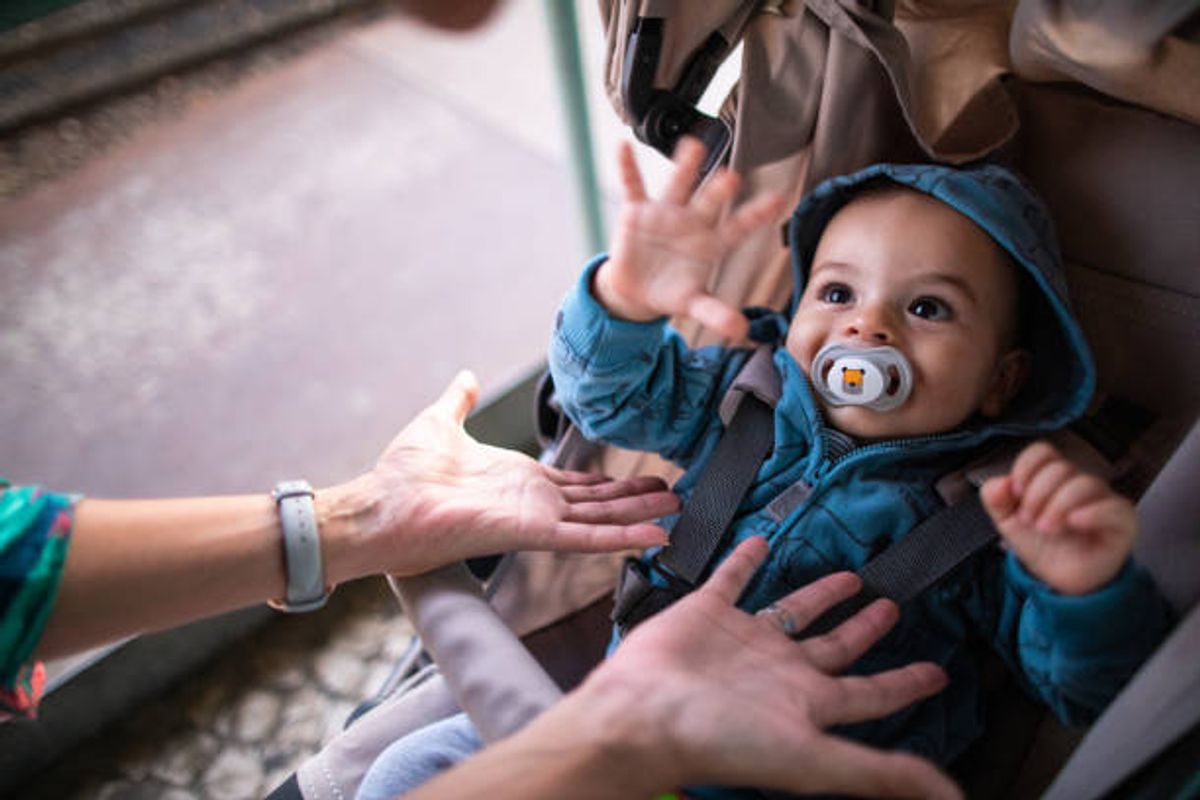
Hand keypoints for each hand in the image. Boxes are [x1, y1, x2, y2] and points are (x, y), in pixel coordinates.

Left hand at [325, 370, 676, 579]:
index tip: (640, 478)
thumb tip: (465, 376)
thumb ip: (459, 401)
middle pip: (598, 502)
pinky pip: (584, 536)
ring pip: (600, 518)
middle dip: (637, 499)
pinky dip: (620, 537)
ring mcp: (535, 519)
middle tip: (675, 494)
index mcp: (517, 481)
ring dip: (639, 515)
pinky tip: (653, 535)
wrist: (382, 506)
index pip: (575, 484)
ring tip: (676, 510)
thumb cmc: (402, 474)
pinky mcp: (531, 533)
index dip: (609, 484)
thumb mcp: (440, 423)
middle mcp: (532, 503)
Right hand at [570, 537, 960, 798]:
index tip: (938, 674)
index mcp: (806, 704)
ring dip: (820, 593)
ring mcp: (743, 639)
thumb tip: (947, 796)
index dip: (905, 684)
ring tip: (848, 577)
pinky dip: (745, 560)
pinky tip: (759, 541)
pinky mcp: (706, 612)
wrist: (644, 714)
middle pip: (835, 647)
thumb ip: (878, 771)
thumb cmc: (720, 740)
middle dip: (865, 629)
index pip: (869, 693)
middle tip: (892, 608)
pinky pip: (732, 579)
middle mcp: (779, 671)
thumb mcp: (812, 757)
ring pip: (792, 609)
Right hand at [594, 138, 784, 339]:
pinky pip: (632, 185)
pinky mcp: (637, 211)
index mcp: (710, 242)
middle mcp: (691, 221)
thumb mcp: (693, 304)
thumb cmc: (672, 291)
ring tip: (692, 145)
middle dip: (718, 190)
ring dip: (684, 167)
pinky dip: (627, 167)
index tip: (778, 200)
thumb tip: (740, 332)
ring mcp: (664, 213)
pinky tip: (623, 147)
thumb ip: (716, 314)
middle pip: (708, 202)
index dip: (757, 215)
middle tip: (731, 178)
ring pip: (676, 186)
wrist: (636, 289)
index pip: (738, 227)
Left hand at [981, 441, 1136, 594]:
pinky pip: (1112, 507)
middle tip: (1031, 520)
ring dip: (1058, 506)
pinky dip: (1091, 512)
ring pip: (1084, 484)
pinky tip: (1074, 523)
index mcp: (1053, 477)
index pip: (1043, 452)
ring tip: (1046, 528)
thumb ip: (996, 499)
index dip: (1026, 468)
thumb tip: (1001, 482)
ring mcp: (1103, 500)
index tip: (1016, 493)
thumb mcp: (1008, 522)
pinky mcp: (1122, 521)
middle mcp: (1080, 483)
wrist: (1060, 579)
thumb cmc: (1040, 544)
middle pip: (1060, 468)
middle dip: (1038, 495)